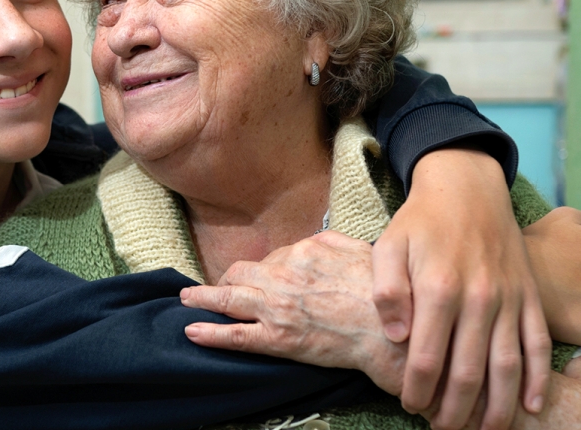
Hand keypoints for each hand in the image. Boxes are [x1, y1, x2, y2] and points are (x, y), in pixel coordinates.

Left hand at [179, 231, 406, 393]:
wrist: (393, 331)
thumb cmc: (384, 294)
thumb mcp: (360, 251)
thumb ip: (333, 243)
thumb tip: (316, 242)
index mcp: (305, 252)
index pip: (272, 258)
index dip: (263, 270)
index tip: (260, 279)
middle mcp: (285, 275)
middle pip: (243, 273)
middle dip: (228, 280)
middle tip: (219, 287)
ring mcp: (277, 308)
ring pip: (228, 298)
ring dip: (203, 298)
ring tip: (187, 299)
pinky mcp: (277, 338)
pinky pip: (234, 334)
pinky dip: (209, 331)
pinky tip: (192, 329)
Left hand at [372, 148, 551, 429]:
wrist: (468, 187)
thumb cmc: (421, 221)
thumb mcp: (388, 246)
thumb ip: (386, 291)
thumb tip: (397, 337)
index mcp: (440, 288)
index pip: (427, 358)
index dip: (418, 391)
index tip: (410, 406)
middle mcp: (479, 298)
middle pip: (469, 372)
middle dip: (455, 411)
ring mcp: (510, 299)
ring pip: (508, 367)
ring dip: (498, 408)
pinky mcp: (530, 297)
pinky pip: (539, 344)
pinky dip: (539, 379)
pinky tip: (531, 407)